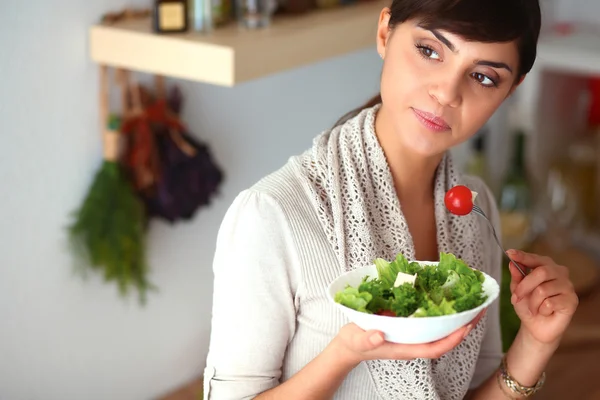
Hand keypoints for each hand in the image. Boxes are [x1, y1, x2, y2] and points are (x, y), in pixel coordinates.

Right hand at [332, 309, 485, 366]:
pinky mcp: (407, 323)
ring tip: (469, 301)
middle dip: (462, 326)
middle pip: (443, 337)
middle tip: (478, 309)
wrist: (348, 344)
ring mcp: (411, 332)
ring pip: (438, 327)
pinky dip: (438, 308)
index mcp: (405, 348)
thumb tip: (378, 335)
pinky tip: (444, 294)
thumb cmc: (354, 344)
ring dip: (454, 316)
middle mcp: (413, 341)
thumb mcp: (357, 340)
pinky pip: (427, 317)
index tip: (466, 328)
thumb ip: (367, 339)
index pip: (434, 348)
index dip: (451, 339)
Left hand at [507, 249, 578, 346]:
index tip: (510, 253)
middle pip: (541, 272)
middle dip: (524, 286)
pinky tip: (545, 312)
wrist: (536, 327)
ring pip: (543, 290)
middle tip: (516, 297)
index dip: (523, 256)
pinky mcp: (572, 301)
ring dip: (532, 302)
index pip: (536, 258)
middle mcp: (560, 273)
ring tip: (533, 308)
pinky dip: (541, 310)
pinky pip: (550, 303)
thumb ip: (517, 276)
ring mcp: (568, 286)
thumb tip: (512, 263)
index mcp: (546, 266)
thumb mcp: (517, 290)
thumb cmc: (528, 306)